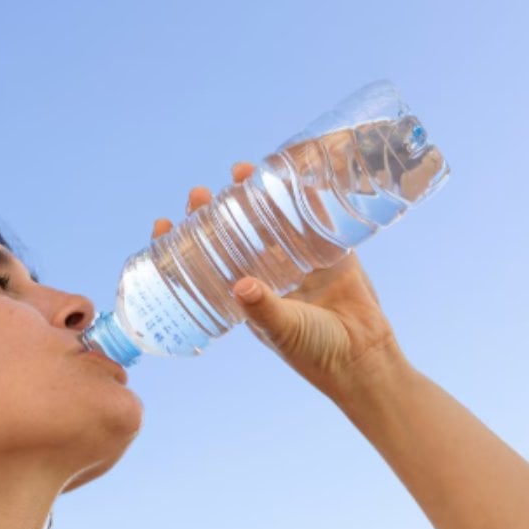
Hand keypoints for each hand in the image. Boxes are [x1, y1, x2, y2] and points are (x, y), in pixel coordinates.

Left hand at [153, 161, 407, 397]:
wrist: (364, 357)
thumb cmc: (315, 352)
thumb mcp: (282, 330)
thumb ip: (264, 308)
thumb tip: (241, 286)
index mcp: (247, 295)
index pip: (207, 264)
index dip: (184, 244)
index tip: (164, 225)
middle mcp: (268, 274)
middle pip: (234, 235)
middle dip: (214, 212)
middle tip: (199, 193)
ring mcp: (299, 260)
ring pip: (270, 220)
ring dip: (254, 197)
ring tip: (238, 172)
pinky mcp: (331, 252)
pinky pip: (315, 218)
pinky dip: (304, 196)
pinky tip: (289, 173)